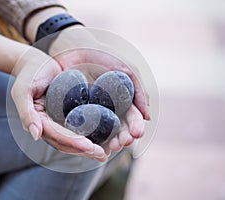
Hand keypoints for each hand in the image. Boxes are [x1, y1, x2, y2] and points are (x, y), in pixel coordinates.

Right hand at [11, 48, 107, 161]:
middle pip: (67, 143)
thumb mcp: (22, 91)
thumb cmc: (28, 74)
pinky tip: (105, 136)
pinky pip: (79, 125)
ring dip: (89, 147)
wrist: (35, 62)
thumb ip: (26, 113)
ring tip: (106, 152)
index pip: (57, 136)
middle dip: (85, 150)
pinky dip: (91, 132)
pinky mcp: (67, 112)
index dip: (73, 142)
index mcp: (39, 123)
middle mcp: (49, 125)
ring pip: (74, 138)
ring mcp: (58, 120)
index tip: (90, 147)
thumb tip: (35, 135)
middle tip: (103, 155)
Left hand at [49, 27, 149, 154]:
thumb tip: (148, 117)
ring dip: (108, 140)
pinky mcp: (76, 111)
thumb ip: (139, 92)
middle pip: (118, 128)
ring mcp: (92, 111)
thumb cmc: (105, 57)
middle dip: (122, 137)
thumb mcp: (127, 71)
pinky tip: (92, 142)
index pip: (131, 118)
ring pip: (102, 131)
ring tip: (110, 146)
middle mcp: (109, 109)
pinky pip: (83, 126)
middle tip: (122, 143)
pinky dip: (88, 136)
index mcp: (123, 101)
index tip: (137, 134)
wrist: (77, 48)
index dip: (135, 127)